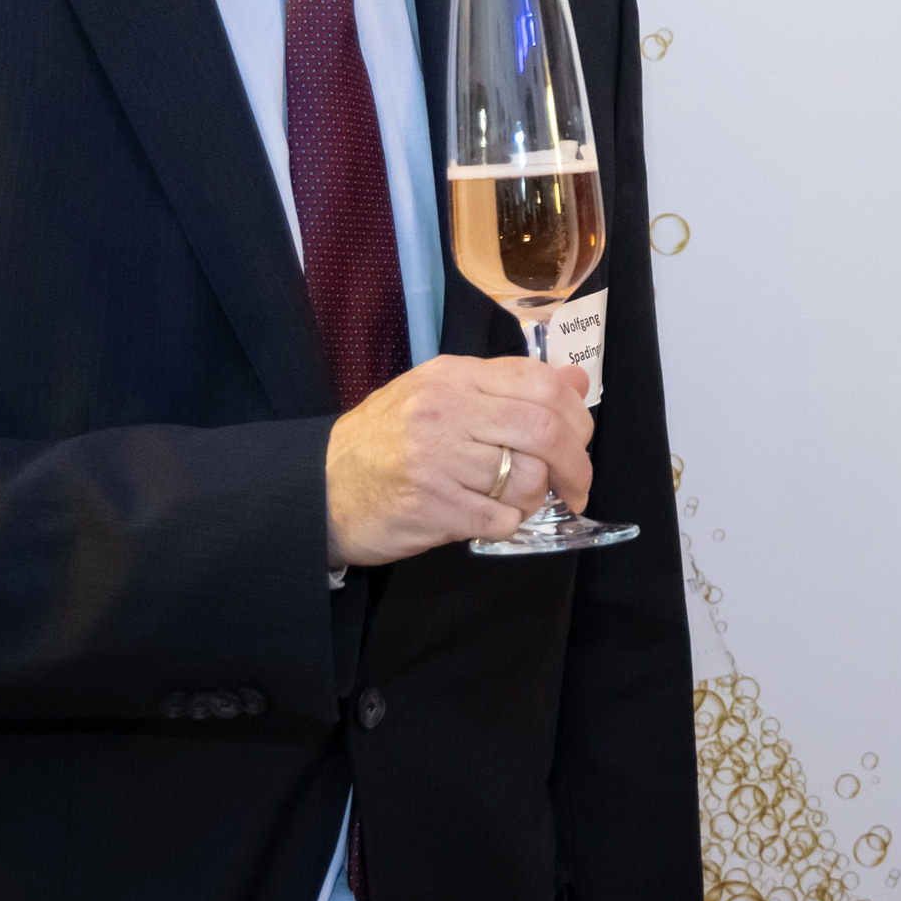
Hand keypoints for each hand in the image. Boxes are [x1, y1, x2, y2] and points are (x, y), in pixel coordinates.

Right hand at [324, 354, 593, 565]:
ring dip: (538, 497)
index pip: (539, 382)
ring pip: (528, 479)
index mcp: (453, 377)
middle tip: (578, 486)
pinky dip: (510, 522)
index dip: (576, 414)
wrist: (320, 486)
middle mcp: (446, 413)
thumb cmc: (385, 440)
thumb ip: (507, 386)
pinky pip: (501, 518)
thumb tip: (577, 381)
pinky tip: (492, 517)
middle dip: (576, 464)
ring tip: (521, 500)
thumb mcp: (441, 394)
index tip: (580, 439)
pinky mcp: (433, 509)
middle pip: (544, 431)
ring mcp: (438, 462)